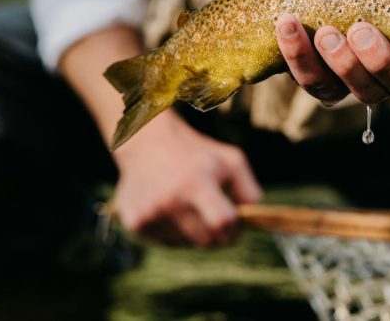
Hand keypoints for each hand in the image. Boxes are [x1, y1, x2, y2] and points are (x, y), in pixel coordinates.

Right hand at [112, 110, 261, 246]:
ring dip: (196, 233)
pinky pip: (167, 243)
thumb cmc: (197, 153)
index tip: (236, 226)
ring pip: (187, 244)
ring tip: (191, 207)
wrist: (147, 143)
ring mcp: (150, 213)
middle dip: (218, 236)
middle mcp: (170, 200)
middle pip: (206, 241)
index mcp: (196, 183)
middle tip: (218, 221)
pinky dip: (176, 233)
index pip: (222, 223)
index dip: (234, 230)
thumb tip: (253, 220)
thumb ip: (249, 190)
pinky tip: (172, 209)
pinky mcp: (135, 222)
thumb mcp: (231, 160)